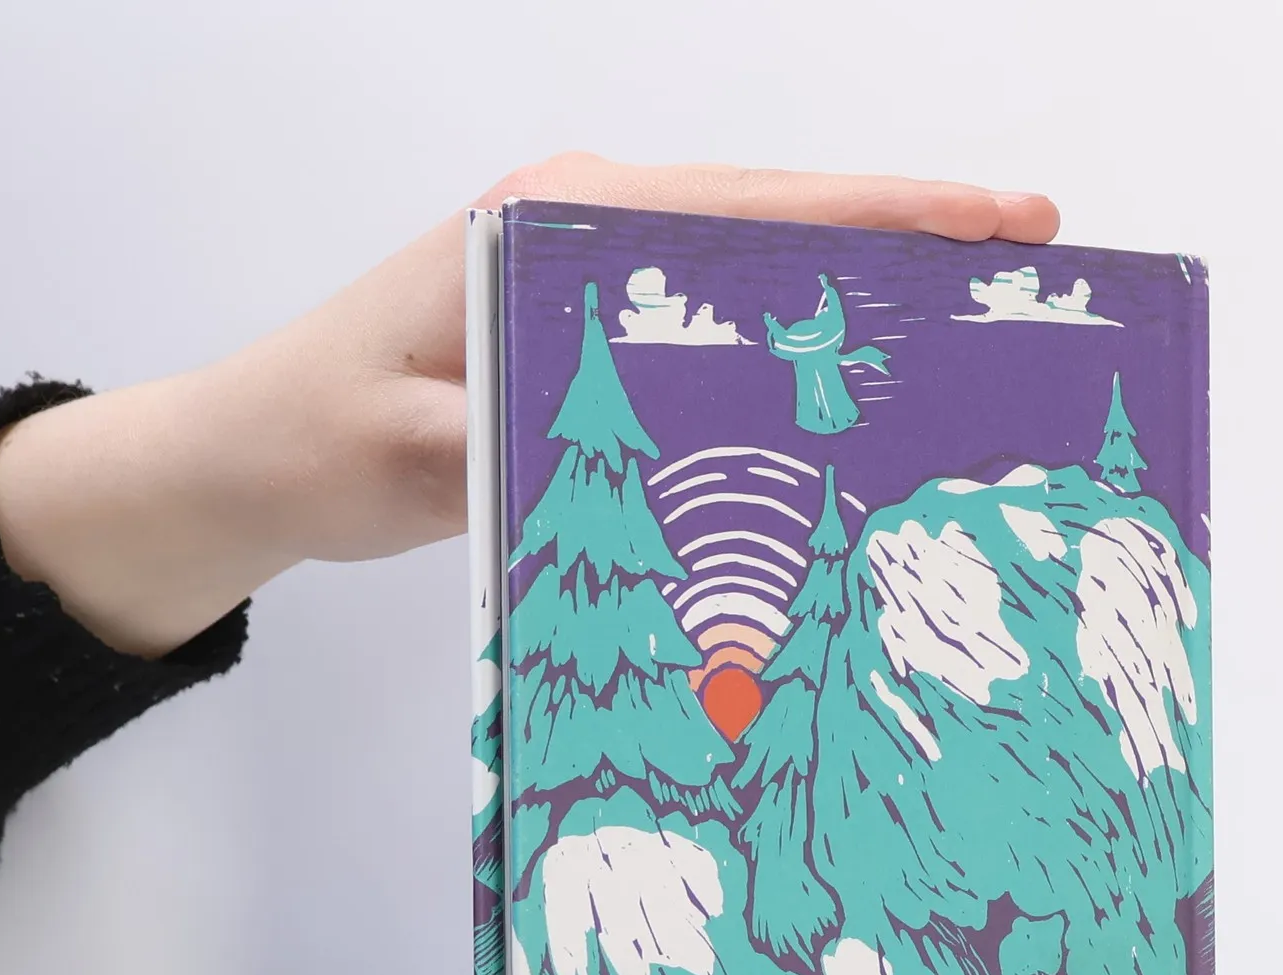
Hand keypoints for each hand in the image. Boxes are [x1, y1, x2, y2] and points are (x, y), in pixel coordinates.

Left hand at [0, 153, 1060, 658]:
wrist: (252, 457)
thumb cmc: (319, 435)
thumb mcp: (410, 451)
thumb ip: (506, 445)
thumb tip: (623, 458)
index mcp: (558, 225)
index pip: (753, 208)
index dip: (885, 217)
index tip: (997, 223)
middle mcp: (587, 232)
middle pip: (780, 223)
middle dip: (908, 243)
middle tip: (1030, 263)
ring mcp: (592, 283)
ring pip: (757, 275)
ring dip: (862, 296)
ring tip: (973, 325)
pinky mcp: (589, 340)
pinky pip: (719, 334)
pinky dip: (796, 349)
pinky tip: (853, 390)